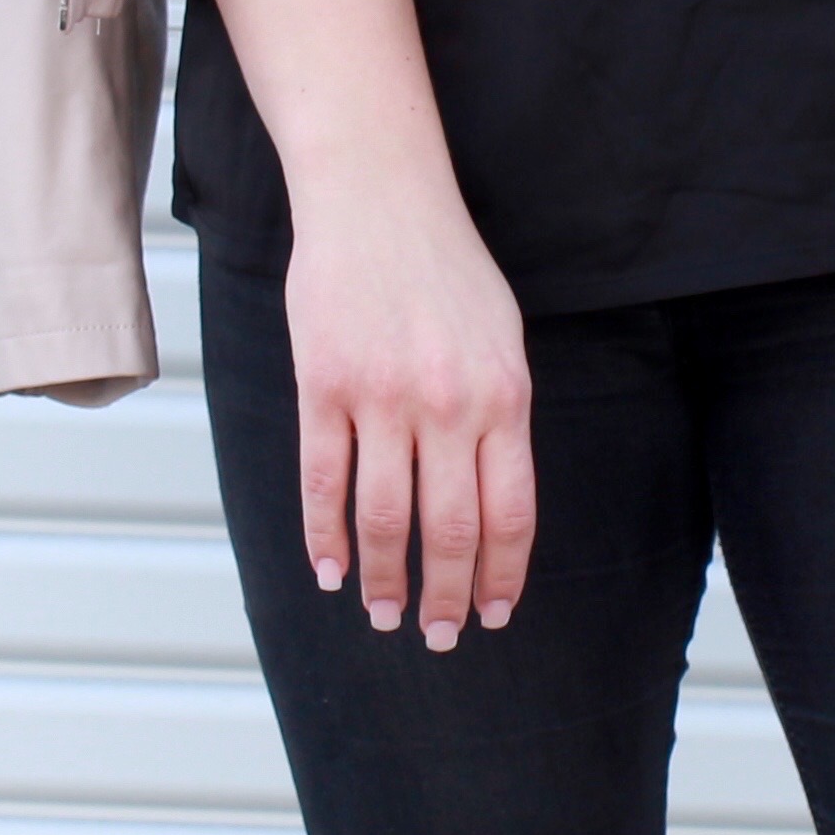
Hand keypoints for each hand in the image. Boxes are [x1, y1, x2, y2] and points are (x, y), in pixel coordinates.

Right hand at [287, 174, 535, 647]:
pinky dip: (326, 536)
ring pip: (385, 517)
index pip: (510, 511)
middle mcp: (449, 403)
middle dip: (446, 596)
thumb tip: (494, 496)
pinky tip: (332, 571)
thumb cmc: (445, 264)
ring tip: (384, 615)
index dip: (501, 574)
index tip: (493, 615)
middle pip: (450, 529)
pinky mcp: (324, 386)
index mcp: (504, 394)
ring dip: (386, 579)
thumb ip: (500, 412)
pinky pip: (325, 480)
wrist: (379, 197)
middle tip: (437, 637)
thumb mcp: (501, 335)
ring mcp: (383, 397)